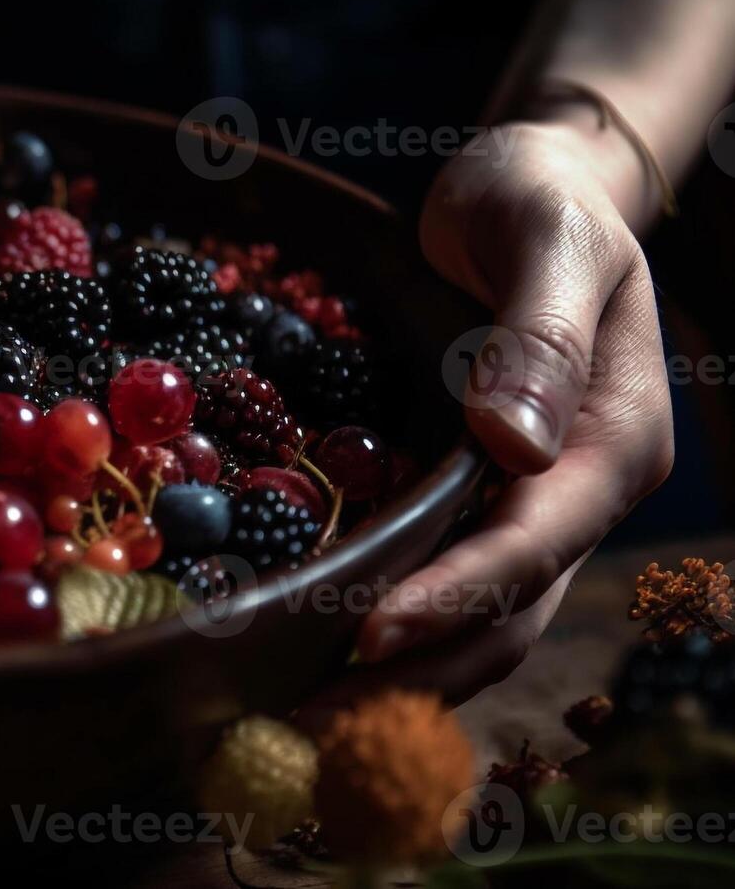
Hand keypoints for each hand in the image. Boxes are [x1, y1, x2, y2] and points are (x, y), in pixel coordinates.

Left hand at [312, 121, 674, 712]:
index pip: (532, 542)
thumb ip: (541, 335)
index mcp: (612, 441)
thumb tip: (518, 443)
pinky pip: (445, 589)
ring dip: (400, 680)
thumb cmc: (540, 202)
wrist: (534, 190)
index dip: (454, 595)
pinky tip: (317, 661)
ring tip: (301, 722)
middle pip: (507, 613)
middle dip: (415, 674)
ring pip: (479, 623)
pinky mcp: (481, 504)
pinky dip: (393, 635)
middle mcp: (577, 495)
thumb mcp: (550, 239)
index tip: (367, 632)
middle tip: (309, 723)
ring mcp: (532, 509)